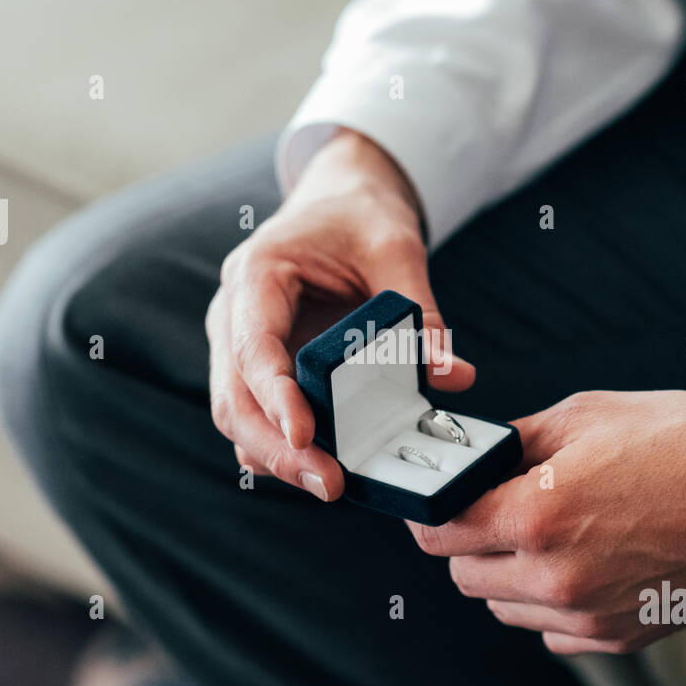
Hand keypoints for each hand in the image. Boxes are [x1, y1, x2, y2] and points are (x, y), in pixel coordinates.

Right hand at [206, 129, 474, 499]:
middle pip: (233, 397)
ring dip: (276, 457)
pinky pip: (257, 417)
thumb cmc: (361, 218)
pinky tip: (319, 469)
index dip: (276, 398)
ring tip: (330, 485)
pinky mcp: (257, 368)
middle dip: (276, 448)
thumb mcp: (398, 250)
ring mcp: (237, 344)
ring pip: (237, 416)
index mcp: (256, 273)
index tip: (306, 437)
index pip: (254, 347)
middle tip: (329, 485)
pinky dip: (282, 448)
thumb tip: (452, 377)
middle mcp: (233, 313)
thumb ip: (423, 314)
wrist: (339, 200)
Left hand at [407, 392, 685, 653]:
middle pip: (463, 574)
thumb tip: (473, 456)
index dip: (431, 509)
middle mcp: (556, 577)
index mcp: (537, 515)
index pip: (436, 531)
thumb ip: (514, 443)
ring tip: (553, 530)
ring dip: (509, 573)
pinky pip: (553, 631)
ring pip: (504, 607)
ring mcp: (590, 614)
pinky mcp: (621, 636)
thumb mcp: (586, 415)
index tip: (441, 498)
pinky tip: (586, 560)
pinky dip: (552, 602)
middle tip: (500, 505)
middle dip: (469, 538)